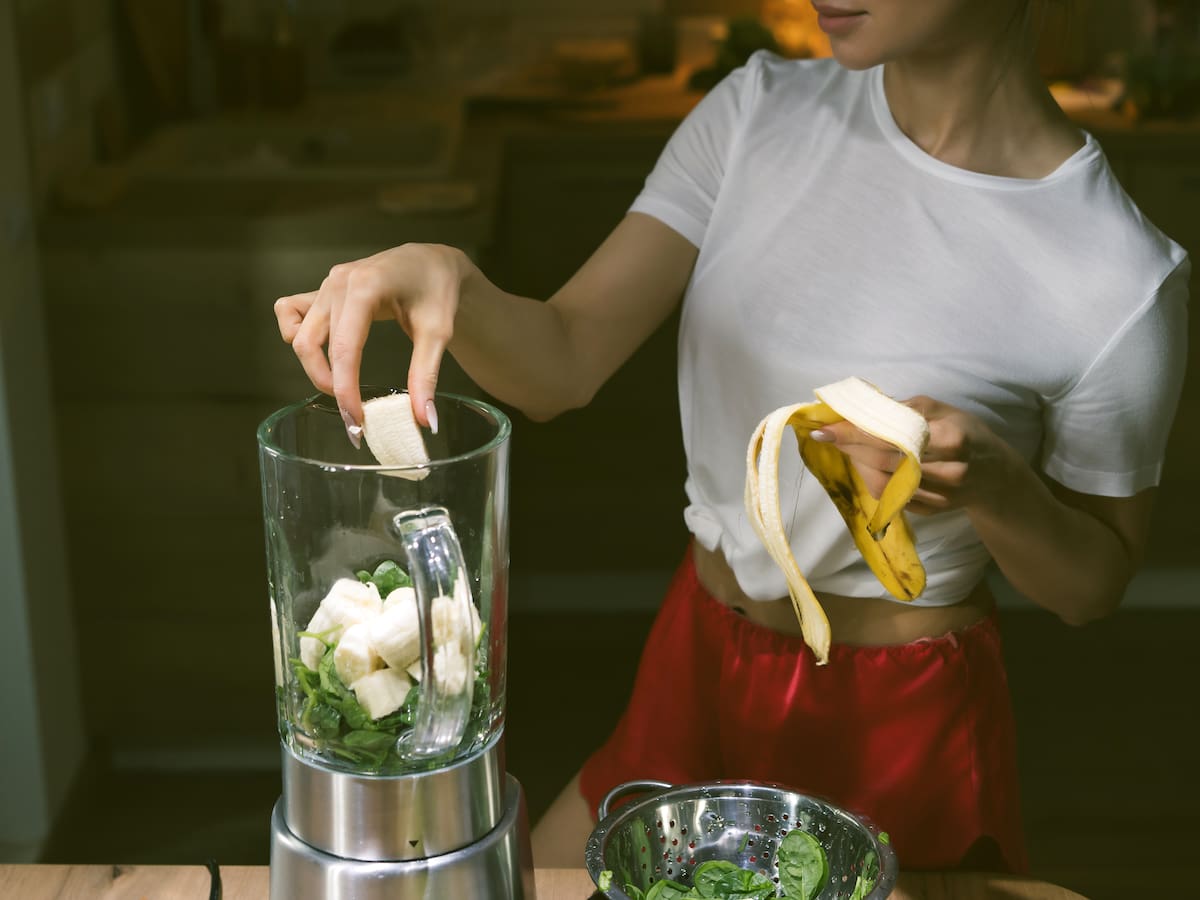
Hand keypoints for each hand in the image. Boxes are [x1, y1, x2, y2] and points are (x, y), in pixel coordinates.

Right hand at [273, 243, 469, 436]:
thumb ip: (426, 376)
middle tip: (352, 414)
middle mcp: (338, 282)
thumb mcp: (438, 333)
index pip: (345, 348)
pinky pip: (290, 312)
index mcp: (366, 286)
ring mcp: (327, 284)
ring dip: (314, 367)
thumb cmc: (437, 291)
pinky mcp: (322, 289)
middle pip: (312, 344)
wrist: (432, 263)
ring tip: (342, 387)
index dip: (345, 390)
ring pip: (298, 334)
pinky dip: (296, 335)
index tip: (355, 422)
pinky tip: (322, 351)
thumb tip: (425, 420)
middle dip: (328, 384)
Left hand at [811, 396, 1016, 514]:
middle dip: (851, 447)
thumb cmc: (966, 432)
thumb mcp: (943, 410)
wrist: (995, 475)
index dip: (856, 432)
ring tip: (848, 449)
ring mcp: (941, 495)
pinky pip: (893, 498)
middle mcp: (947, 469)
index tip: (826, 429)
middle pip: (886, 461)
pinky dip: (873, 481)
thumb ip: (904, 408)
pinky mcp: (933, 510)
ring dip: (859, 466)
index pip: (894, 434)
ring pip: (885, 484)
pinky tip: (866, 467)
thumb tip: (861, 407)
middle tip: (828, 436)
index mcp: (951, 437)